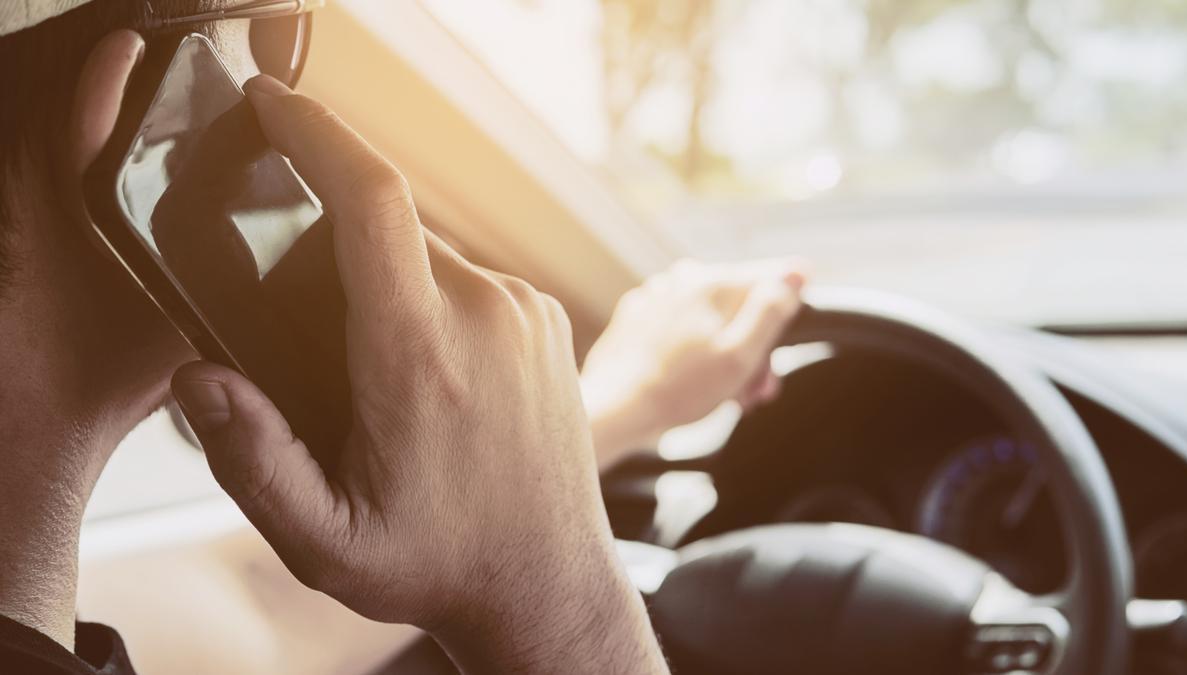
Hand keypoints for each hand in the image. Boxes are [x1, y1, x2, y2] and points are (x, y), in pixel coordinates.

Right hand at [170, 76, 665, 673]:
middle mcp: (487, 312)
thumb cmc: (438, 562)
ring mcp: (526, 311)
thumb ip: (253, 461)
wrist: (546, 583)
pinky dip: (430, 300)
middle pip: (388, 233)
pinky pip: (469, 278)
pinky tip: (426, 373)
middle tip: (313, 340)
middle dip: (333, 258)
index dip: (316, 134)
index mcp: (422, 353)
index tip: (273, 106)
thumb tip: (200, 377)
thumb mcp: (325, 540)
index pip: (370, 200)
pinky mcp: (546, 318)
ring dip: (385, 287)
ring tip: (375, 378)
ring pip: (428, 256)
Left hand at [581, 258, 804, 465]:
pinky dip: (694, 349)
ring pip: (711, 317)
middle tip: (755, 391)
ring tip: (725, 395)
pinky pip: (681, 325)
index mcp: (714, 282)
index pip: (774, 279)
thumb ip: (771, 311)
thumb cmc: (680, 389)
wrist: (614, 408)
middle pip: (741, 304)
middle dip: (754, 346)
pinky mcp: (639, 316)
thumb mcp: (740, 356)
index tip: (778, 352)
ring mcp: (658, 294)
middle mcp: (684, 278)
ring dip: (726, 352)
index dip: (786, 316)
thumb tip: (797, 272)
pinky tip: (693, 382)